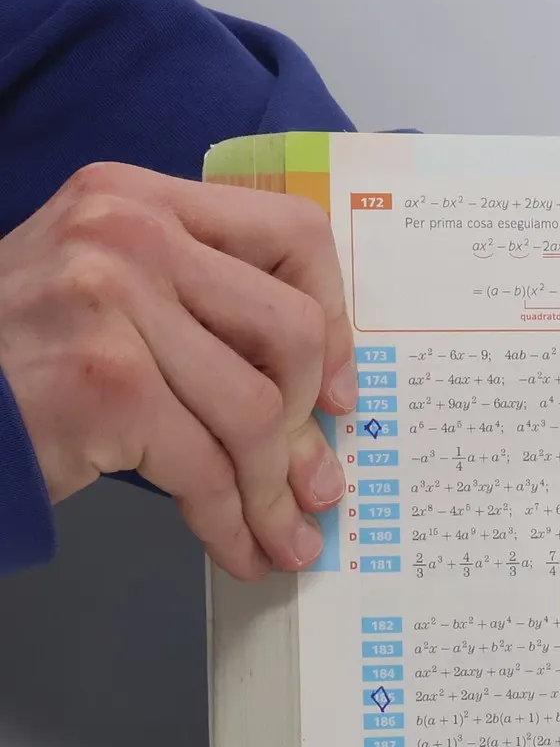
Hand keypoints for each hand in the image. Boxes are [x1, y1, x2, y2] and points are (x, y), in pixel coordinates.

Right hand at [0, 161, 358, 578]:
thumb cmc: (20, 353)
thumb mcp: (106, 292)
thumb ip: (203, 310)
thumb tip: (324, 407)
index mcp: (140, 197)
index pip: (291, 232)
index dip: (336, 320)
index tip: (339, 389)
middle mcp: (129, 233)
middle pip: (289, 328)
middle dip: (312, 419)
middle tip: (314, 477)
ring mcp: (114, 302)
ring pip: (257, 410)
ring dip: (275, 491)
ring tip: (286, 532)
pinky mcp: (106, 383)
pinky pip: (206, 469)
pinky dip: (233, 522)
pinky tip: (242, 549)